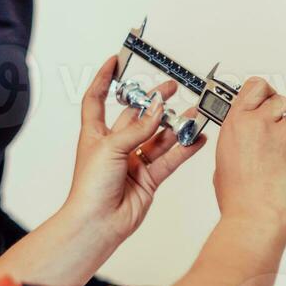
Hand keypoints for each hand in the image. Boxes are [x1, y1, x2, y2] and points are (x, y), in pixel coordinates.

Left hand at [64, 56, 207, 244]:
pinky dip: (184, 148)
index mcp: (95, 134)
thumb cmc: (90, 188)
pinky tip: (196, 137)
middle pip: (136, 117)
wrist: (98, 223)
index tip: (115, 62)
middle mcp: (115, 146)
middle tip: (171, 89)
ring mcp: (133, 161)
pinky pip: (170, 158)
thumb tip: (156, 110)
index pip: (97, 99)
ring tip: (192, 113)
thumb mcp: (110, 148)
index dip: (104, 79)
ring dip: (174, 125)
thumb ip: (137, 129)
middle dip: (153, 102)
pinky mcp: (149, 177)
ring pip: (158, 137)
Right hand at [212, 77, 285, 236]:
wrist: (254, 219)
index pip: (256, 86)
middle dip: (280, 113)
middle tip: (276, 130)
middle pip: (280, 99)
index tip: (266, 97)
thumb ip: (239, 135)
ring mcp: (283, 137)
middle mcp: (260, 125)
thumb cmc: (238, 197)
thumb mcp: (224, 157)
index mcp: (236, 123)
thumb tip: (249, 129)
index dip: (264, 91)